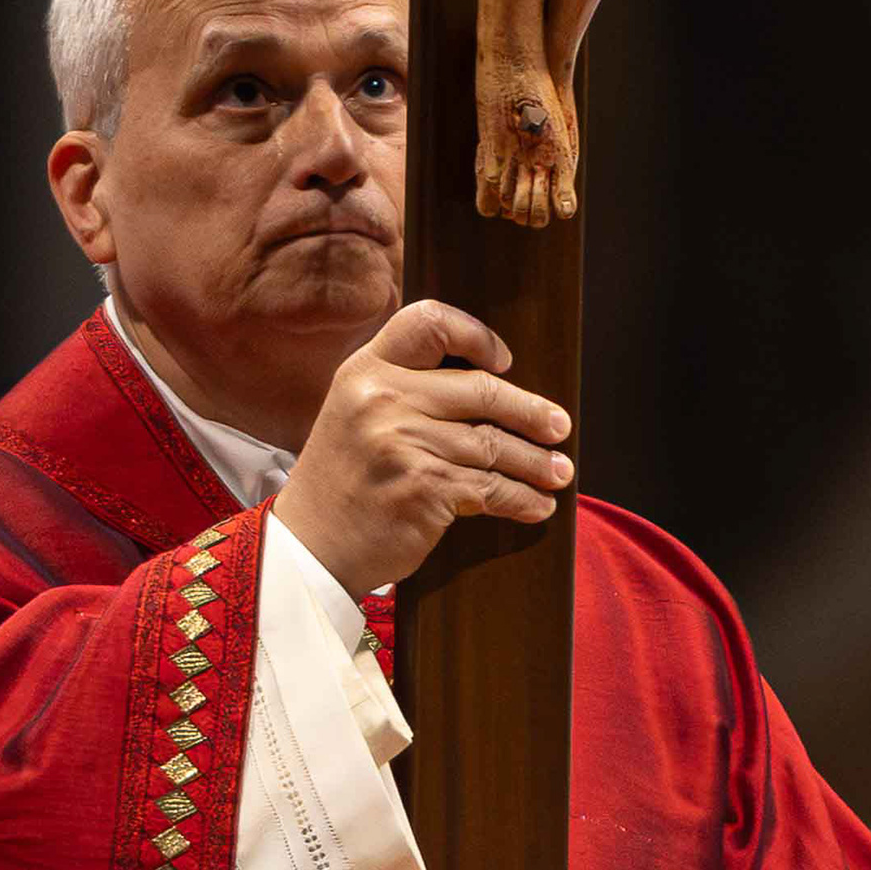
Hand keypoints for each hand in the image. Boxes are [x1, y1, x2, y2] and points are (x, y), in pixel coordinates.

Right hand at [272, 299, 572, 601]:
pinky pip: (489, 487)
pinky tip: (537, 505)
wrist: (311, 548)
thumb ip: (403, 387)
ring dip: (536, 462)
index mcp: (366, 369)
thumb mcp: (355, 412)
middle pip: (480, 389)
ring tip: (559, 471)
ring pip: (492, 443)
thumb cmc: (343, 479)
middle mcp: (383, 398)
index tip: (504, 362)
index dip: (474, 334)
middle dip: (530, 410)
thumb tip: (485, 379)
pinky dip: (521, 498)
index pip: (428, 321)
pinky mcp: (424, 488)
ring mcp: (404, 443)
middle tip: (559, 426)